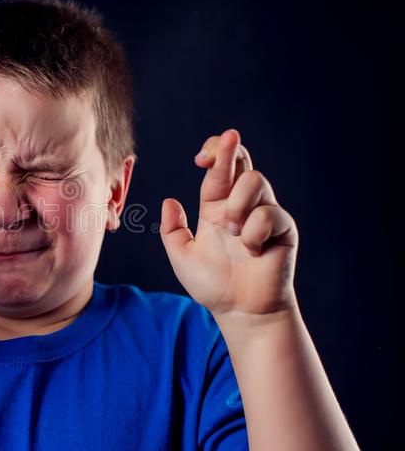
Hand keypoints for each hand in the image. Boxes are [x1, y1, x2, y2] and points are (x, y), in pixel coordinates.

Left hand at [159, 129, 298, 318]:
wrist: (240, 311)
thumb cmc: (212, 285)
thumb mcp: (182, 257)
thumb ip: (172, 230)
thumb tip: (168, 201)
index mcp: (216, 207)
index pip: (218, 170)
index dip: (214, 153)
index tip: (200, 157)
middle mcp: (240, 205)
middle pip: (242, 162)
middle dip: (231, 149)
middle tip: (227, 139)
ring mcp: (264, 214)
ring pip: (254, 181)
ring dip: (238, 204)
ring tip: (232, 232)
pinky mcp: (283, 228)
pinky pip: (269, 214)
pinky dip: (254, 231)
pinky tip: (252, 249)